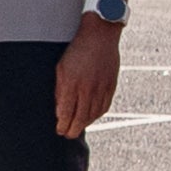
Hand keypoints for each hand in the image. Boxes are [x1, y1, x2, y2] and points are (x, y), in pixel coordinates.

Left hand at [54, 14, 126, 139]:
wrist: (100, 36)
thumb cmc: (78, 50)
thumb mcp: (61, 69)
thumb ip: (60, 91)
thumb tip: (60, 110)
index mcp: (72, 84)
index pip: (66, 113)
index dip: (63, 125)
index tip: (60, 130)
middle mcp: (87, 89)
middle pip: (80, 118)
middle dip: (73, 130)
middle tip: (68, 134)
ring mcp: (101, 88)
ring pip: (93, 115)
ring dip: (85, 124)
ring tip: (79, 127)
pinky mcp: (111, 86)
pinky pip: (104, 107)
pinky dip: (97, 115)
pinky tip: (92, 117)